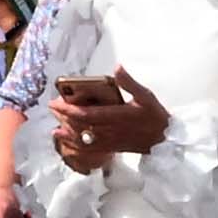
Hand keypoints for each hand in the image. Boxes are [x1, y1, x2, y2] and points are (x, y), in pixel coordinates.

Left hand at [49, 71, 166, 173]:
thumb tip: (117, 67)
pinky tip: (70, 144)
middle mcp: (110, 130)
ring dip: (68, 134)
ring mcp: (110, 140)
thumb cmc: (155, 116)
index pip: (86, 114)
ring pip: (84, 140)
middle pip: (80, 126)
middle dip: (64, 118)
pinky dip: (78, 147)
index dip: (68, 110)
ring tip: (55, 129)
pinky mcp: (112, 147)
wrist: (164, 140)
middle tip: (52, 109)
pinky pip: (91, 150)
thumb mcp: (145, 95)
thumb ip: (129, 82)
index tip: (56, 102)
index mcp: (116, 115)